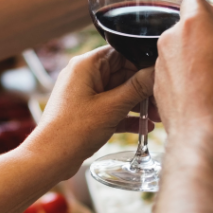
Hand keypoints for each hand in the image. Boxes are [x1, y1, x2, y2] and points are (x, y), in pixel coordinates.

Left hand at [26, 46, 155, 177]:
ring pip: (120, 93)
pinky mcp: (88, 112)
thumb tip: (157, 72)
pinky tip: (145, 127)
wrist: (48, 159)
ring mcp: (86, 95)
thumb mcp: (111, 107)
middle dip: (144, 88)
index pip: (122, 53)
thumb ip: (137, 88)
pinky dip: (128, 116)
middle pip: (124, 74)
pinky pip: (113, 108)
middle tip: (163, 100)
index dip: (143, 62)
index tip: (161, 74)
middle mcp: (85, 75)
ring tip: (159, 116)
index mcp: (87, 65)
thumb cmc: (73, 130)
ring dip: (139, 104)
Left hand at [155, 0, 212, 135]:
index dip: (212, 12)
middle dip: (209, 38)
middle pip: (189, 27)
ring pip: (184, 51)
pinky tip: (208, 94)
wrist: (201, 129)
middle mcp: (171, 38)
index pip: (196, 1)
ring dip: (201, 59)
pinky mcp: (157, 82)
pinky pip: (176, 70)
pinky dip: (190, 76)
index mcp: (193, 24)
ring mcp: (161, 61)